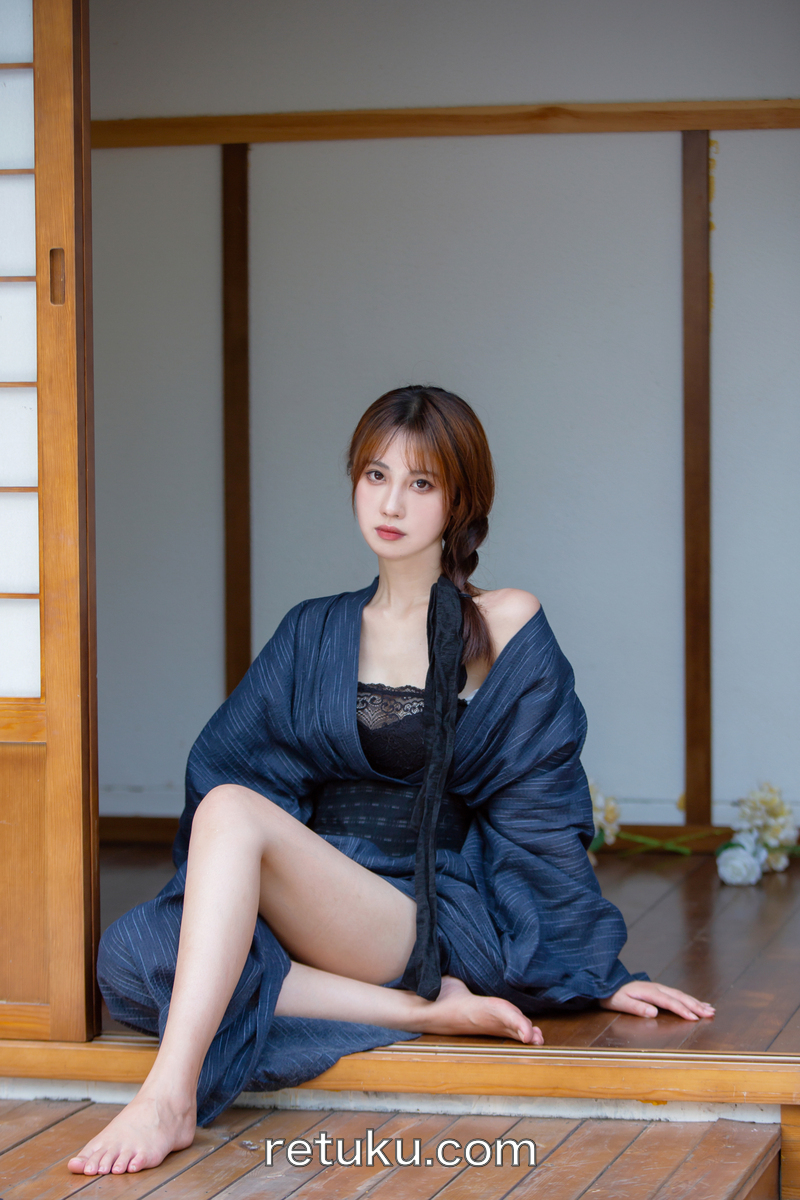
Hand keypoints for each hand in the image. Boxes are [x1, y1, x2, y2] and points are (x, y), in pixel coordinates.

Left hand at [599, 980, 714, 1020]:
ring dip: (695, 1002)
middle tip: (711, 1013)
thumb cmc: (612, 995)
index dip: (682, 1010)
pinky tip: (697, 1003)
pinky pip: (677, 994)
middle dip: (695, 1005)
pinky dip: (689, 999)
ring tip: (710, 1009)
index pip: (669, 1002)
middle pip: (679, 996)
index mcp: (648, 991)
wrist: (606, 983)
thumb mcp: (620, 1003)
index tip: (695, 1018)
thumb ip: (636, 1007)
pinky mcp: (658, 990)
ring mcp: (658, 987)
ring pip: (680, 994)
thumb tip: (654, 1012)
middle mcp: (656, 987)